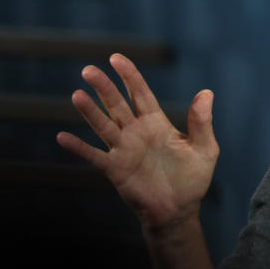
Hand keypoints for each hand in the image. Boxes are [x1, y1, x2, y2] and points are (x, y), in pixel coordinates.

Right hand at [56, 53, 218, 230]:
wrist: (179, 210)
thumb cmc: (193, 179)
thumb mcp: (205, 149)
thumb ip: (202, 123)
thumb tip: (207, 93)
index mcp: (157, 123)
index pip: (140, 94)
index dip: (129, 76)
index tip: (116, 58)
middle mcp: (137, 132)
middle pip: (117, 105)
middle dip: (104, 88)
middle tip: (89, 70)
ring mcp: (124, 150)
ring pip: (103, 125)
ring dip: (90, 112)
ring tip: (77, 95)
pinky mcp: (115, 169)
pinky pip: (94, 156)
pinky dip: (79, 148)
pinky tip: (63, 137)